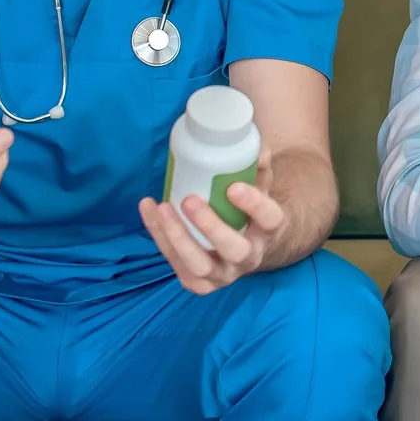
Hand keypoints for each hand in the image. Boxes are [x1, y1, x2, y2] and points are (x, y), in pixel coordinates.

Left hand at [139, 175, 288, 294]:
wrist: (249, 246)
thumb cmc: (250, 210)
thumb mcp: (260, 185)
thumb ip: (257, 163)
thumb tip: (250, 139)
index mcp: (268, 231)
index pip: (269, 219)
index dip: (253, 205)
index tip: (233, 187)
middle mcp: (249, 257)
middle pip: (235, 250)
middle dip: (210, 226)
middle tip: (189, 200)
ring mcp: (224, 274)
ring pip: (200, 265)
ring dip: (178, 237)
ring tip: (162, 208)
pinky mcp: (199, 282)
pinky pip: (177, 265)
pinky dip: (160, 238)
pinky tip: (150, 212)